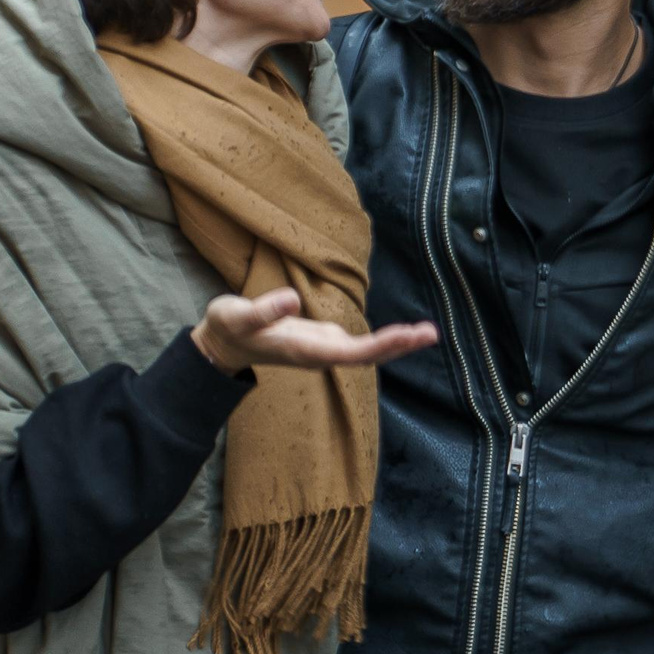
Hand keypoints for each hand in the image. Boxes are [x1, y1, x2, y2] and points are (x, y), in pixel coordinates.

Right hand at [192, 287, 437, 376]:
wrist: (223, 345)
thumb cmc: (228, 328)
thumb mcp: (237, 315)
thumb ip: (263, 309)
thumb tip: (291, 298)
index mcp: (305, 351)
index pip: (351, 352)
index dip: (380, 345)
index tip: (405, 335)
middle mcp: (320, 354)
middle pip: (367, 355)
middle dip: (399, 345)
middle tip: (431, 333)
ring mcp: (324, 349)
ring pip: (367, 352)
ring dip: (397, 344)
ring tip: (428, 333)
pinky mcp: (324, 340)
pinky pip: (361, 345)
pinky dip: (384, 339)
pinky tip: (404, 334)